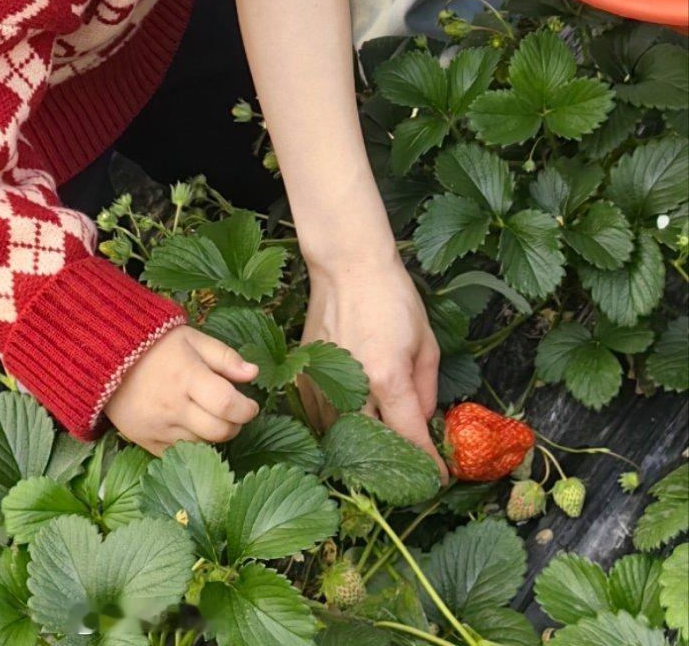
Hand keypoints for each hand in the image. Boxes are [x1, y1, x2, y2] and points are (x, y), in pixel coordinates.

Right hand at [105, 325, 259, 454]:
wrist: (105, 358)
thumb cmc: (154, 345)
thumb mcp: (191, 338)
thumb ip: (224, 356)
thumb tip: (253, 373)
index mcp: (187, 376)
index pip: (228, 405)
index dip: (246, 409)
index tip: (250, 405)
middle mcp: (173, 406)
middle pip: (219, 432)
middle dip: (234, 424)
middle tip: (231, 411)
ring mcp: (158, 428)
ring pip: (202, 445)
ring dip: (212, 433)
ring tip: (206, 413)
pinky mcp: (145, 442)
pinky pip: (179, 453)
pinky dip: (190, 443)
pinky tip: (187, 425)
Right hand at [300, 253, 447, 481]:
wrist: (348, 266)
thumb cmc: (392, 297)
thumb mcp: (426, 343)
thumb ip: (426, 390)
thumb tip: (421, 420)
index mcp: (387, 378)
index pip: (410, 438)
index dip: (428, 464)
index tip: (439, 480)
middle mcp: (352, 387)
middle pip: (372, 446)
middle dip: (394, 463)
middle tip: (411, 470)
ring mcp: (323, 382)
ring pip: (341, 436)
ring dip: (362, 448)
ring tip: (381, 455)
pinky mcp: (306, 375)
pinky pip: (319, 416)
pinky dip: (336, 428)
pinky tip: (351, 428)